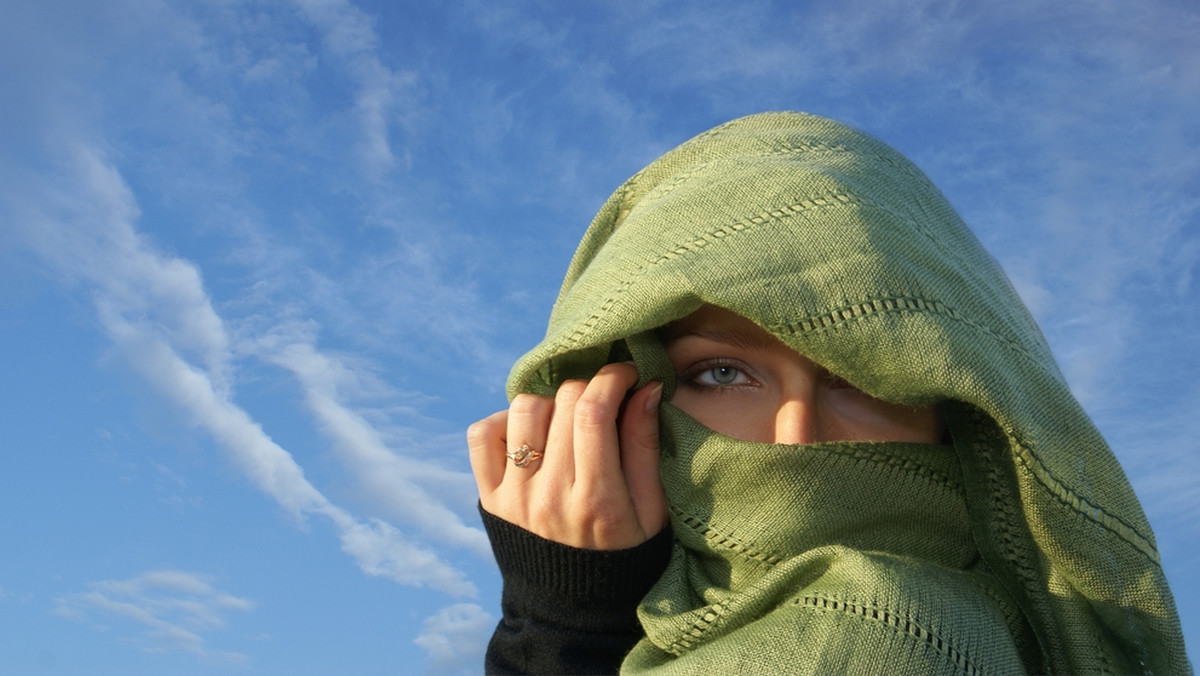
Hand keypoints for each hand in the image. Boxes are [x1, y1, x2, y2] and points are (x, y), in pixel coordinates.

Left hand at [468, 362, 667, 549]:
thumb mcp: (651, 509)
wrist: (574, 607)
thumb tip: (646, 388)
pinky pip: (482, 436)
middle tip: (602, 397)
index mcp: (597, 499)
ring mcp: (514, 497)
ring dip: (549, 401)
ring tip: (565, 417)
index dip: (612, 379)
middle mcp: (550, 495)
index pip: (593, 412)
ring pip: (522, 410)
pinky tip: (529, 431)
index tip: (626, 374)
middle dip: (588, 386)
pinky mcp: (489, 498)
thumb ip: (644, 446)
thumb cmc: (624, 553)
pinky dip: (503, 420)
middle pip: (562, 404)